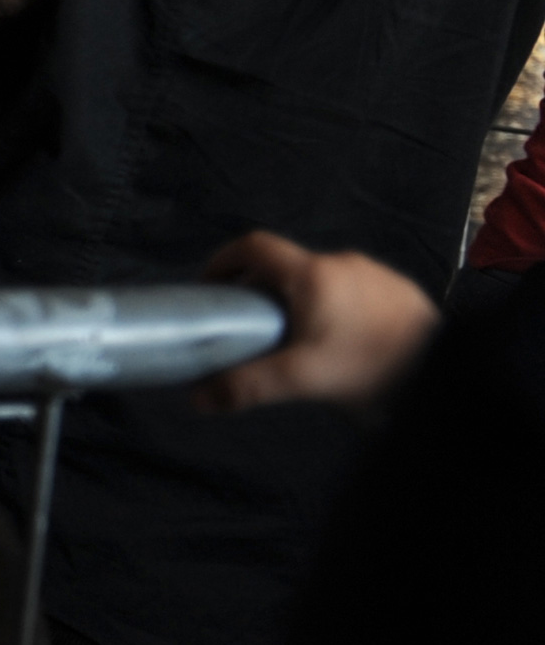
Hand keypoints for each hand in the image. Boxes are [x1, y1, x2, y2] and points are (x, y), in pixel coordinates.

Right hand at [195, 230, 438, 413]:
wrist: (448, 371)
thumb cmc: (370, 368)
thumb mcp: (301, 380)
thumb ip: (245, 386)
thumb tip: (197, 398)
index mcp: (311, 273)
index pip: (252, 246)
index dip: (223, 261)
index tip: (210, 289)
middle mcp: (342, 263)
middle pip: (285, 267)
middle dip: (261, 293)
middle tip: (253, 330)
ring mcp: (375, 273)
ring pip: (320, 280)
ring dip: (300, 302)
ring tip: (301, 342)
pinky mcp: (400, 289)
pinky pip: (352, 290)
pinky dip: (334, 308)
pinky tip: (343, 343)